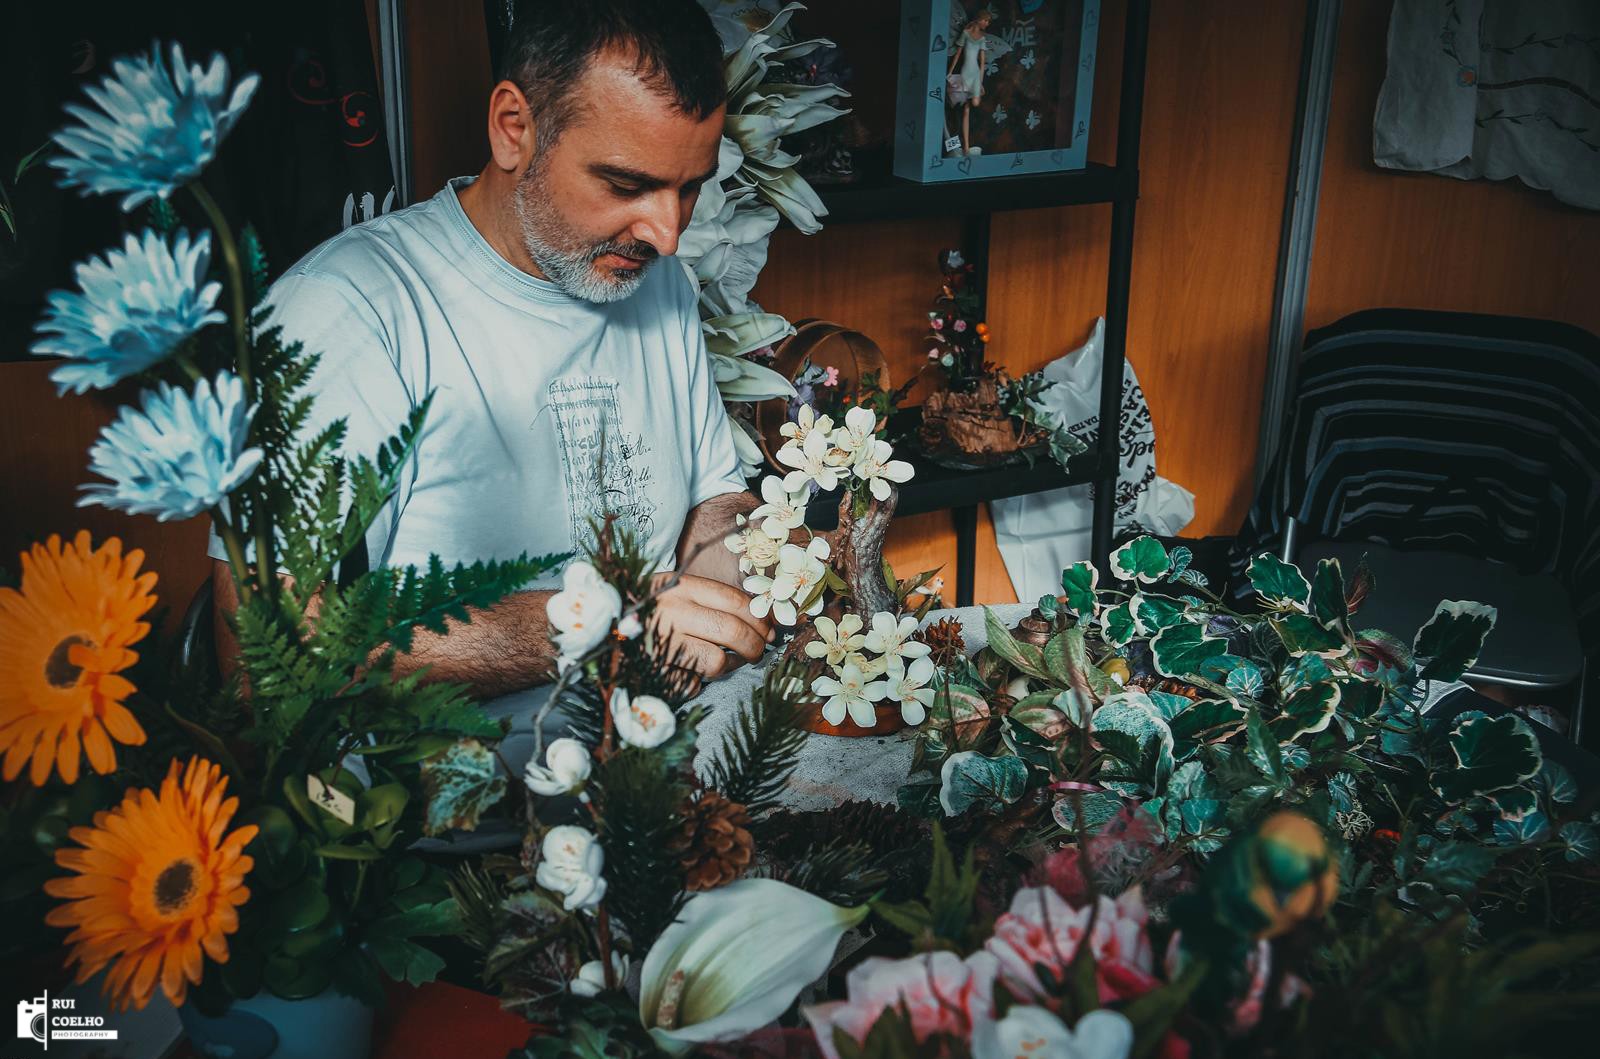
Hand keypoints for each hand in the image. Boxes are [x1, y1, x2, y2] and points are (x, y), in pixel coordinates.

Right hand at [649, 571, 774, 679]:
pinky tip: (685, 671)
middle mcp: (671, 612)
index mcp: (680, 587)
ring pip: (718, 663)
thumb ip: (710, 600)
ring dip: (728, 667)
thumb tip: (762, 620)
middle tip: (756, 653)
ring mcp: (662, 643)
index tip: (769, 631)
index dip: (761, 619)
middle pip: (733, 632)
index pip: (737, 601)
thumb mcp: (674, 591)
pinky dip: (695, 683)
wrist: (594, 627)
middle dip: (755, 647)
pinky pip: (692, 684)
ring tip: (723, 663)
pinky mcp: (653, 672)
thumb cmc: (644, 610)